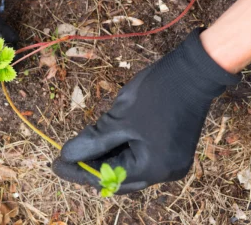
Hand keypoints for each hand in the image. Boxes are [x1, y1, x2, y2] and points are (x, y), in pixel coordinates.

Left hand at [53, 29, 239, 193]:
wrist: (193, 72)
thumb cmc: (156, 93)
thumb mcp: (118, 118)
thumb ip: (92, 142)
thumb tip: (68, 155)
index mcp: (152, 167)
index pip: (107, 177)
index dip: (79, 171)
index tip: (57, 163)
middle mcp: (164, 172)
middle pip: (119, 178)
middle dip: (91, 169)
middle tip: (66, 159)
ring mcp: (171, 163)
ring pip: (129, 169)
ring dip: (105, 160)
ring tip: (80, 150)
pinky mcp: (172, 151)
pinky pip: (141, 159)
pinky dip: (121, 153)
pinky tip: (102, 145)